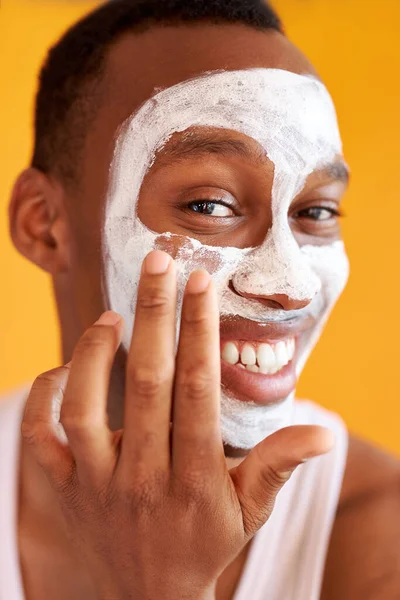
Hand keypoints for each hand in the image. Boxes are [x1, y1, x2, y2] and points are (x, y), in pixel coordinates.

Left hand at [22, 250, 333, 599]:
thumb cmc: (206, 543)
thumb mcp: (250, 511)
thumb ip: (280, 466)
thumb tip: (324, 432)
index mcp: (194, 477)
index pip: (196, 389)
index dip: (199, 330)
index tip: (202, 282)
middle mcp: (142, 477)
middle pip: (146, 382)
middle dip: (155, 314)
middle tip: (159, 261)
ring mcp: (96, 484)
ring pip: (84, 407)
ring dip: (94, 352)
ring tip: (112, 314)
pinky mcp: (64, 490)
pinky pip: (42, 438)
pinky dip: (43, 397)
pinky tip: (64, 367)